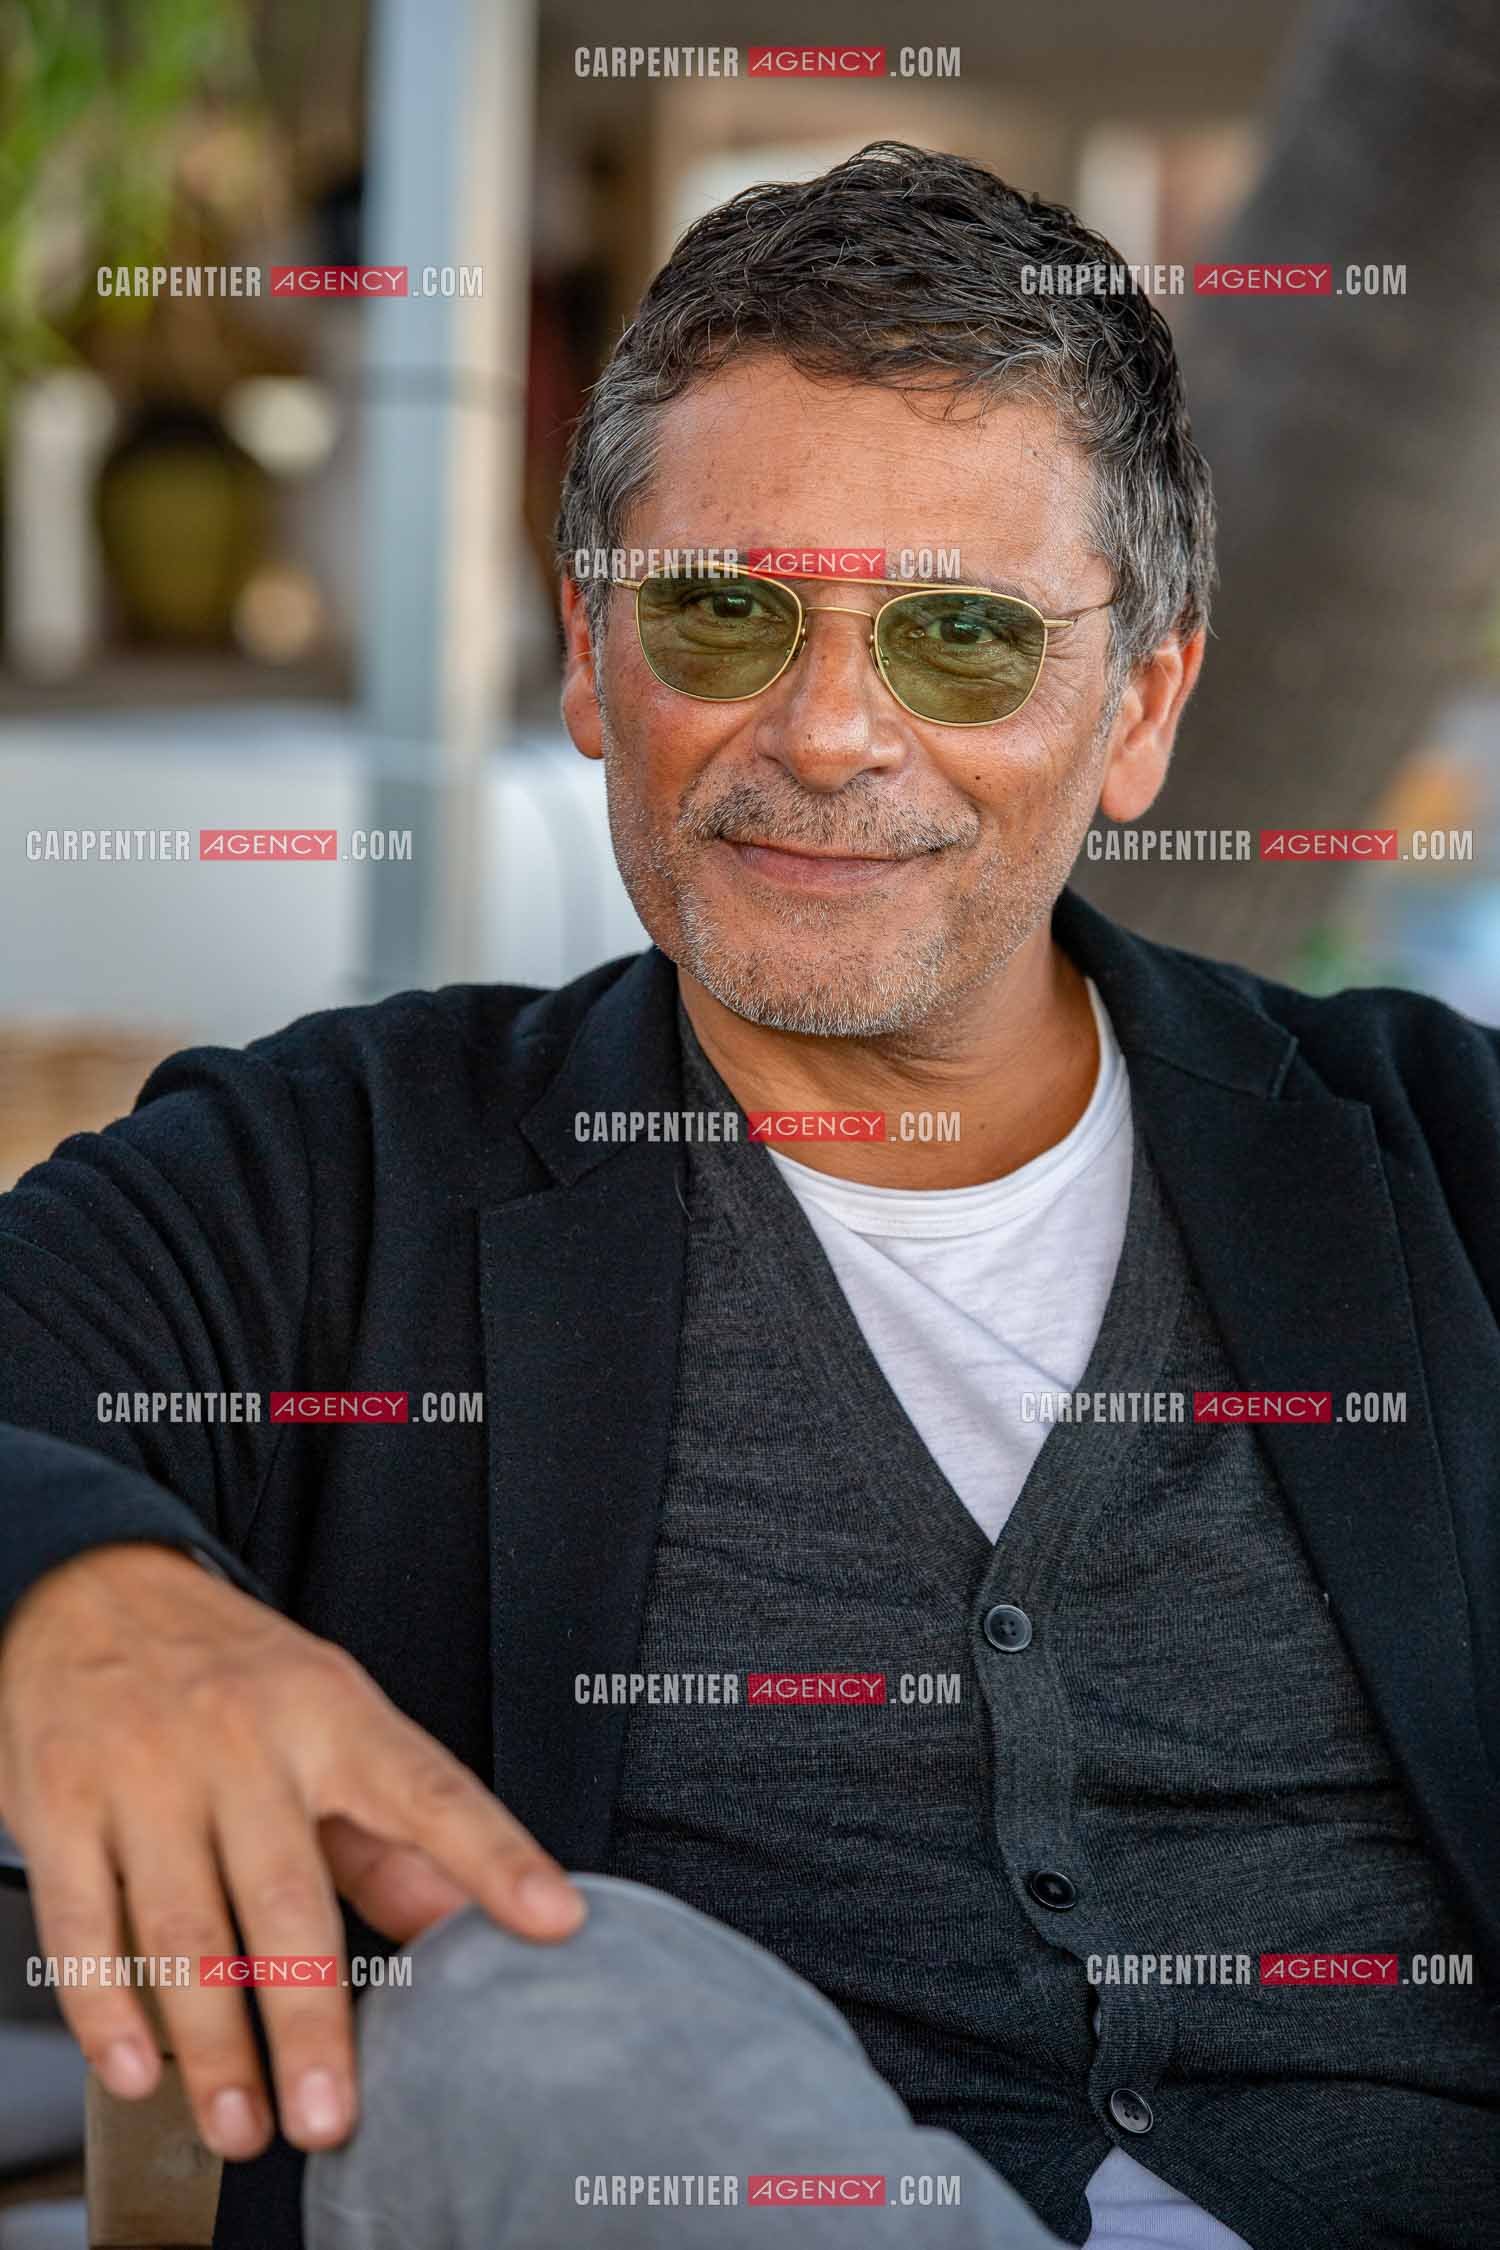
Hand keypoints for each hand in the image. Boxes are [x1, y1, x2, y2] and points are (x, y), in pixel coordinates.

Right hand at [0, 1542, 586, 2159]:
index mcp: (333, 1715)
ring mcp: (147, 1771)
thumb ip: (397, 1834)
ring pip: (185, 1929)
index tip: (551, 1919)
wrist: (95, 1591)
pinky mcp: (61, 1802)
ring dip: (214, 2044)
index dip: (496, 1857)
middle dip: (310, 2019)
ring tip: (243, 2123)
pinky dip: (107, 2008)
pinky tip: (140, 2068)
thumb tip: (472, 1927)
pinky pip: (81, 1923)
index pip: (430, 1789)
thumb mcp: (331, 1720)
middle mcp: (245, 1740)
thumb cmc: (232, 1674)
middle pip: (288, 1896)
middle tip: (332, 2115)